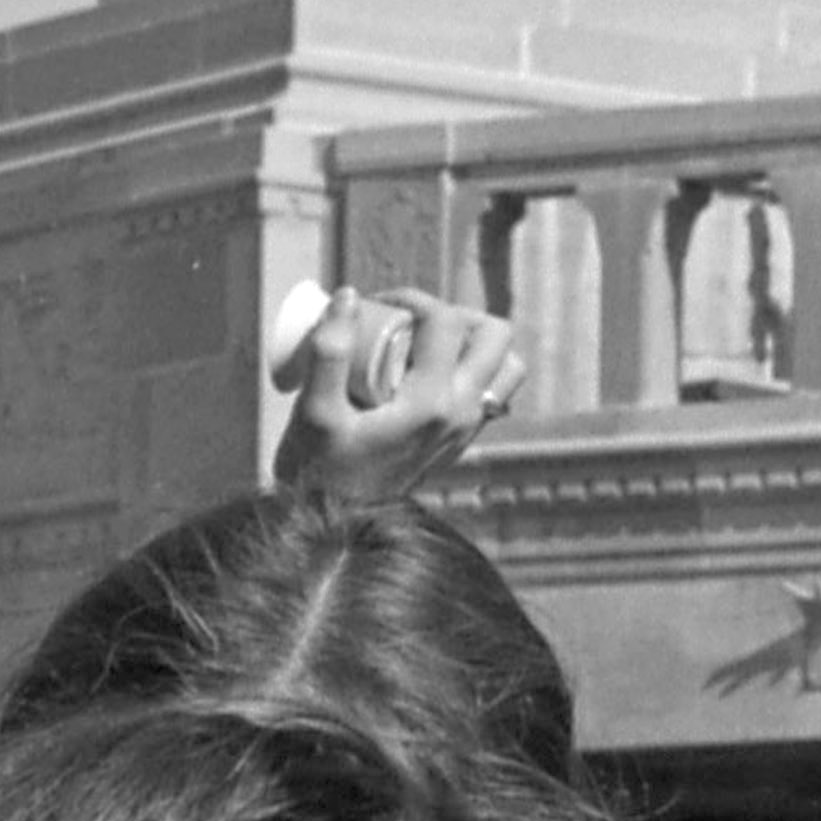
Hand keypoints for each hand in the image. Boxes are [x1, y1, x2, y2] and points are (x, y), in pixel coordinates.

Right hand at [273, 290, 527, 499]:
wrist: (336, 525)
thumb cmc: (318, 469)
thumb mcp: (314, 410)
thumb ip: (329, 352)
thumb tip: (349, 295)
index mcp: (432, 402)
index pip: (445, 321)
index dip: (412, 298)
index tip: (376, 304)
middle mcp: (463, 413)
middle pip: (495, 334)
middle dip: (455, 312)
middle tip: (410, 320)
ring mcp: (470, 427)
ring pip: (507, 364)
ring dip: (475, 342)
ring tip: (427, 343)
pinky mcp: (464, 438)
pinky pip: (494, 390)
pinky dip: (474, 369)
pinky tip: (427, 372)